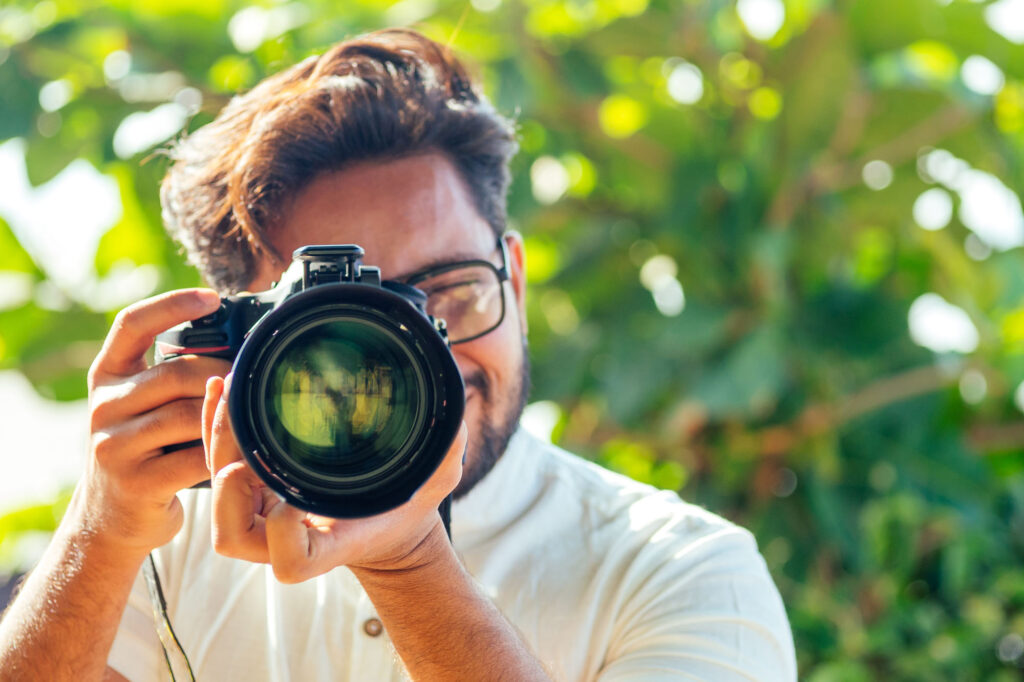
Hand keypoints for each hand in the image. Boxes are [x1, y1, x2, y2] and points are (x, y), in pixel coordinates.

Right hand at [70, 289, 230, 556]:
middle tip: (254, 380)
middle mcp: (104, 406)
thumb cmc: (144, 451)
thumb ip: (172, 375)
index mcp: (106, 376)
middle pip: (175, 373)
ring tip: (256, 415)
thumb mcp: (142, 406)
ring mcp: (114, 445)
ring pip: (188, 414)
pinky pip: (194, 457)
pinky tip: (244, 452)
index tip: (213, 298)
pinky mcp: (136, 482)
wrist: (109, 519)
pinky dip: (225, 452)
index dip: (172, 305)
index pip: (132, 324)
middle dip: (223, 374)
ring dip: (228, 415)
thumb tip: (237, 342)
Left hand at [202, 375, 466, 582]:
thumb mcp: (435, 481)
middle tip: (244, 433)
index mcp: (329, 548)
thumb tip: (452, 422)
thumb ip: (444, 457)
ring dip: (216, 447)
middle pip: (233, 527)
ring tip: (230, 397)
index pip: (290, 562)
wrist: (385, 520)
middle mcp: (286, 540)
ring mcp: (263, 515)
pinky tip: (222, 391)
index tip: (295, 501)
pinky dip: (214, 430)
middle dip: (230, 479)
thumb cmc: (407, 505)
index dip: (283, 534)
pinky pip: (217, 466)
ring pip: (216, 493)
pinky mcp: (254, 488)